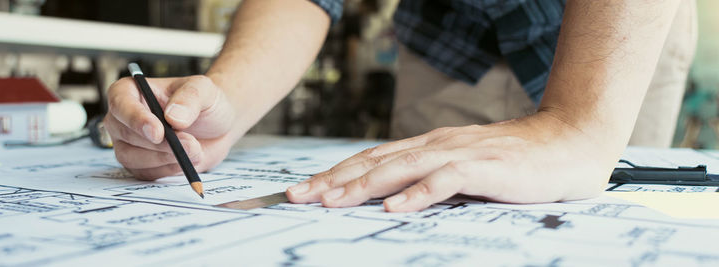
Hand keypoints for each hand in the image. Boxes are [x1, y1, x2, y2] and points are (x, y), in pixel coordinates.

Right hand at [104, 75, 235, 179]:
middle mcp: (123, 118)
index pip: (120, 104)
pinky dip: (169, 169)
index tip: (158, 133)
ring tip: (195, 150)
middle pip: (126, 134)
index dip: (136, 119)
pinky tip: (187, 159)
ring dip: (165, 158)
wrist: (217, 126)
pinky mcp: (140, 164)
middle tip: (190, 144)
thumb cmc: (205, 101)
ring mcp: (128, 143)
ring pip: (132, 157)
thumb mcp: (203, 89)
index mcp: (130, 91)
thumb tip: (172, 117)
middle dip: (160, 144)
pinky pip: (146, 173)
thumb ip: (189, 98)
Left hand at [286, 113, 612, 211]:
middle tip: (300, 196)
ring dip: (364, 186)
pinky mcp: (485, 167)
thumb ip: (431, 179)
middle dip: (334, 180)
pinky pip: (445, 180)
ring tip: (332, 201)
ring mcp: (459, 153)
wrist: (570, 143)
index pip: (373, 159)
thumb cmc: (516, 162)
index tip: (305, 190)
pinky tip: (395, 207)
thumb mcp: (464, 169)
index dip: (336, 173)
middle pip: (376, 162)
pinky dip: (418, 193)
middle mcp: (436, 145)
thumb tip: (393, 199)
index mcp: (429, 146)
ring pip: (401, 167)